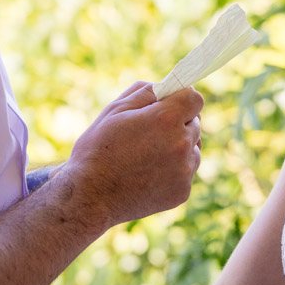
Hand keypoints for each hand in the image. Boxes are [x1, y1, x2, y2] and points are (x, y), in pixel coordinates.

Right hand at [63, 82, 203, 228]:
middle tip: (150, 131)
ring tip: (147, 155)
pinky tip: (148, 174)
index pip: (195, 98)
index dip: (181, 98)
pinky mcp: (182, 192)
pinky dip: (173, 170)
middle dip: (178, 122)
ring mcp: (184, 171)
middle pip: (195, 123)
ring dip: (179, 147)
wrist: (90, 196)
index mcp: (166, 119)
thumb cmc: (97, 149)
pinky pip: (186, 172)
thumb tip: (167, 88)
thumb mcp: (115, 109)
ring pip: (194, 148)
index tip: (169, 103)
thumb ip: (146, 92)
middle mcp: (181, 144)